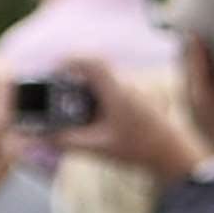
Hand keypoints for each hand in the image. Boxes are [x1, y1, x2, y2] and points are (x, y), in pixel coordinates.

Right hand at [53, 60, 203, 186]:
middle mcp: (124, 86)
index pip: (91, 62)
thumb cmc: (138, 148)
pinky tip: (89, 119)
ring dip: (83, 90)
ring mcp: (131, 91)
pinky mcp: (134, 100)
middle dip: (71, 78)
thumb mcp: (97, 147)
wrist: (171, 152)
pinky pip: (110, 91)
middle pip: (93, 71)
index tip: (52, 68)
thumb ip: (67, 141)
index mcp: (116, 91)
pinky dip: (94, 99)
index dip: (69, 61)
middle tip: (53, 92)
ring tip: (68, 109)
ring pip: (101, 81)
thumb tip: (42, 138)